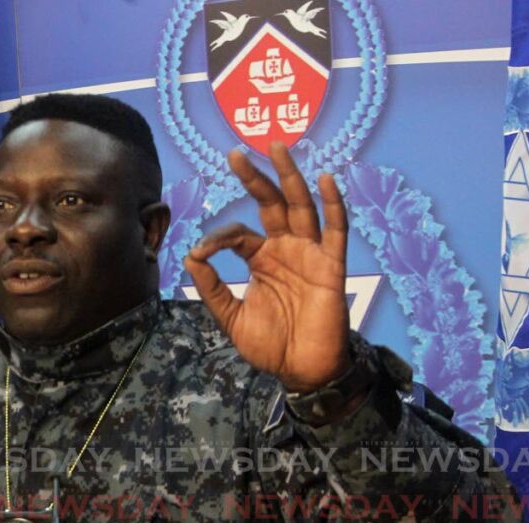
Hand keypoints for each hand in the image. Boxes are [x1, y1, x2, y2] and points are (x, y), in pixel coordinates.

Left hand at [184, 143, 349, 392]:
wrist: (301, 370)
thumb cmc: (271, 345)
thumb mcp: (232, 318)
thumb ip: (213, 289)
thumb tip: (192, 256)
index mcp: (261, 259)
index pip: (238, 234)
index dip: (217, 239)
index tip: (200, 252)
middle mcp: (285, 249)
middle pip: (271, 204)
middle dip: (255, 178)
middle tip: (235, 153)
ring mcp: (310, 254)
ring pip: (301, 206)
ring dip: (290, 177)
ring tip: (276, 147)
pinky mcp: (332, 265)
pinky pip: (336, 230)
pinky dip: (333, 204)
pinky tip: (325, 179)